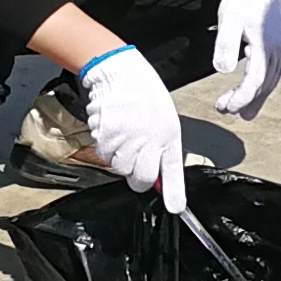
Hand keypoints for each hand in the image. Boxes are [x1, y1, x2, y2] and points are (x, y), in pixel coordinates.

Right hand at [77, 44, 191, 212]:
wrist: (120, 72)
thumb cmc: (145, 94)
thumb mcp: (165, 120)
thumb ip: (162, 148)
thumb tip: (158, 174)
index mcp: (168, 135)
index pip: (172, 170)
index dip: (174, 193)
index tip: (176, 208)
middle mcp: (148, 141)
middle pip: (140, 179)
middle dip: (138, 176)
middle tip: (137, 161)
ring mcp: (126, 140)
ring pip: (120, 168)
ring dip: (120, 159)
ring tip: (125, 137)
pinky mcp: (106, 137)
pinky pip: (104, 155)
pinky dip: (106, 147)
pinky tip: (113, 130)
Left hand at [211, 0, 280, 117]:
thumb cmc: (244, 0)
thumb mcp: (229, 18)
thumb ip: (226, 44)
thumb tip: (223, 71)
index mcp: (265, 48)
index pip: (255, 81)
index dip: (241, 98)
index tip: (225, 107)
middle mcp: (277, 53)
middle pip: (263, 86)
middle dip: (244, 101)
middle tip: (224, 110)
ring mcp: (280, 52)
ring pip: (269, 82)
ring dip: (253, 97)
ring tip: (238, 109)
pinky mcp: (278, 50)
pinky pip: (272, 75)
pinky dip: (262, 87)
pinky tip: (253, 92)